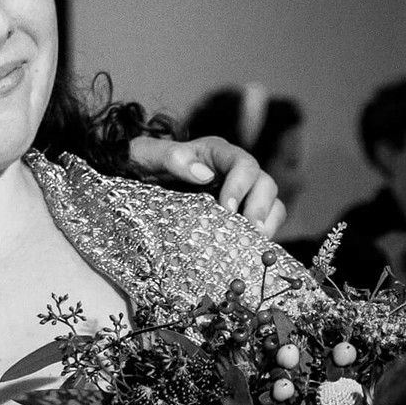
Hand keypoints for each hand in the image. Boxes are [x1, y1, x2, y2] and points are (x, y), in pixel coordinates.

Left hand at [127, 135, 287, 237]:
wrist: (134, 180)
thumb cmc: (141, 163)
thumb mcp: (147, 155)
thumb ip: (170, 157)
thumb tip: (203, 174)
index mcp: (216, 154)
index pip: (243, 164)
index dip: (241, 186)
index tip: (227, 210)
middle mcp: (234, 172)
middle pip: (265, 184)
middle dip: (261, 208)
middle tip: (250, 232)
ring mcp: (240, 193)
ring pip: (271, 203)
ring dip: (267, 224)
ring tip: (254, 243)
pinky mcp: (239, 215)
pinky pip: (263, 223)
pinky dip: (262, 237)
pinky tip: (249, 250)